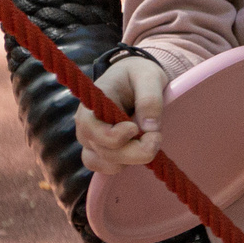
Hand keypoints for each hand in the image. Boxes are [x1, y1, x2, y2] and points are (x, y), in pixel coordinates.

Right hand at [74, 55, 166, 172]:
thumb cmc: (139, 74)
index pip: (93, 130)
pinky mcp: (99, 150)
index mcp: (94, 103)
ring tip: (149, 141)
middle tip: (157, 137)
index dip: (116, 137)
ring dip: (132, 160)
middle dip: (135, 151)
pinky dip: (123, 165)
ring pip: (105, 163)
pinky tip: (138, 151)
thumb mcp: (148, 76)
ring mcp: (91, 139)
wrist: (134, 78)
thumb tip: (150, 128)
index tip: (136, 128)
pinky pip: (104, 168)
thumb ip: (150, 98)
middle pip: (104, 152)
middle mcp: (87, 124)